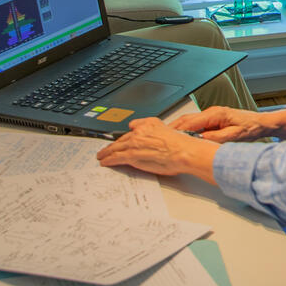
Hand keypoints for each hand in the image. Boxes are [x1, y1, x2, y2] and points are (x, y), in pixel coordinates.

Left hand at [97, 117, 217, 180]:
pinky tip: (105, 162)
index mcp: (149, 123)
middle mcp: (140, 131)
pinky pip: (117, 157)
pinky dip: (109, 159)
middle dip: (111, 145)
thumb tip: (147, 132)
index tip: (120, 139)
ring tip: (101, 156)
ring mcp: (135, 143)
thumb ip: (156, 129)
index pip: (131, 129)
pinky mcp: (133, 155)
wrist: (183, 151)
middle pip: (121, 138)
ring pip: (116, 147)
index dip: (124, 136)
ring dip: (106, 152)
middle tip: (105, 149)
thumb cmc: (181, 145)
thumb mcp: (168, 130)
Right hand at [168, 106, 285, 141]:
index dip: (178, 131)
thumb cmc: (251, 127)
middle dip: (172, 129)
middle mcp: (211, 112)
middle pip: (186, 120)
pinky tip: (180, 138)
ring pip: (188, 121)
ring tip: (166, 139)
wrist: (261, 123)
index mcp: (216, 114)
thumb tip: (201, 141)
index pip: (191, 122)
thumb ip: (217, 138)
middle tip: (160, 138)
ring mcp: (211, 115)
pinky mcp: (212, 119)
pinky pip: (194, 124)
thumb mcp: (235, 136)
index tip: (168, 138)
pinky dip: (185, 130)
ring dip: (177, 129)